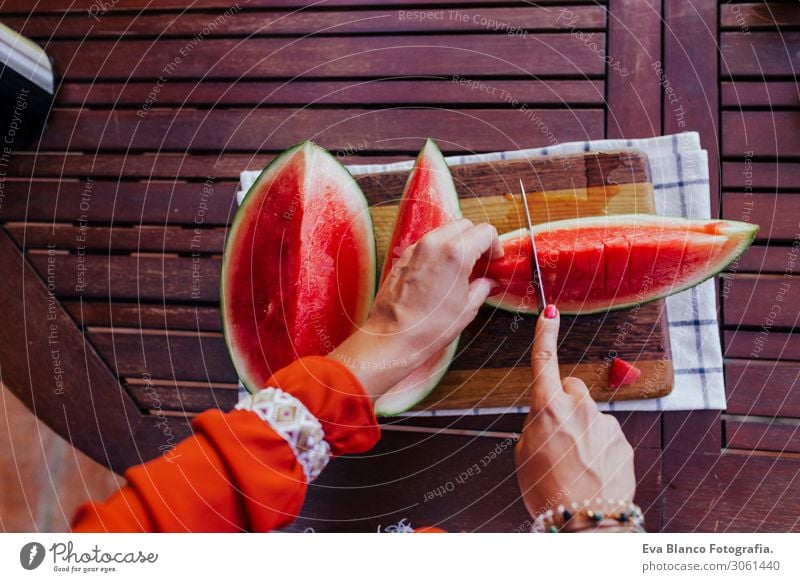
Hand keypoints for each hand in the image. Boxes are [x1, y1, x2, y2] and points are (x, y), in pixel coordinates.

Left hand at [329, 218, 502, 400]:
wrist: (393, 338)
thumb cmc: (429, 328)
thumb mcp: (466, 309)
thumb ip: (481, 288)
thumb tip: (488, 282)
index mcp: (455, 254)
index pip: (484, 232)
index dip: (495, 245)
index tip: (495, 259)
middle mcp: (434, 244)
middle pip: (465, 226)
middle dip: (477, 240)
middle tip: (482, 262)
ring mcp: (416, 248)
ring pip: (445, 230)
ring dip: (458, 242)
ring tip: (462, 267)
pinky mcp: (403, 256)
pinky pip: (428, 242)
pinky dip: (440, 249)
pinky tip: (442, 272)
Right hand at [514, 306, 635, 527]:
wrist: (587, 524)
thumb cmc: (548, 493)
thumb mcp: (523, 455)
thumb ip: (534, 425)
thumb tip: (546, 416)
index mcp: (547, 408)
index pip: (544, 360)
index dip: (545, 333)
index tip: (548, 312)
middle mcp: (578, 408)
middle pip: (570, 389)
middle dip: (564, 404)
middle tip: (555, 438)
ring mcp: (604, 423)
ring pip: (589, 415)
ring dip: (582, 430)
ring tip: (574, 464)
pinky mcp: (622, 440)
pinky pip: (605, 434)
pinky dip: (598, 447)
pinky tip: (591, 471)